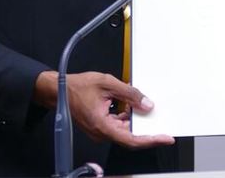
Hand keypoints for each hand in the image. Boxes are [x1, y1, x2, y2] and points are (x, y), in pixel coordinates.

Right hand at [34, 71, 173, 148]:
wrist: (58, 90)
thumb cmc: (77, 87)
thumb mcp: (108, 84)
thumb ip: (130, 94)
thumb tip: (147, 104)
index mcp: (102, 126)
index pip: (132, 139)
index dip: (151, 140)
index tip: (166, 138)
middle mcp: (101, 133)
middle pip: (130, 137)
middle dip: (146, 130)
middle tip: (162, 123)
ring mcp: (100, 131)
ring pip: (124, 131)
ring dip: (135, 121)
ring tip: (144, 107)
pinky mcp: (100, 126)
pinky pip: (117, 125)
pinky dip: (126, 117)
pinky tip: (130, 106)